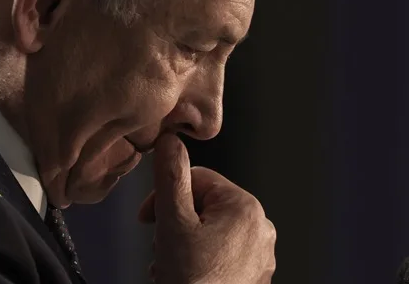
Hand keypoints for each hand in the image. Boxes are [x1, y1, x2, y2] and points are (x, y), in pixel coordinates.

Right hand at [138, 134, 275, 283]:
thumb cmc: (190, 282)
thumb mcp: (172, 222)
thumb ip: (170, 176)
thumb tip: (169, 139)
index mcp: (246, 207)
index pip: (197, 179)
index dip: (166, 195)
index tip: (147, 219)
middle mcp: (261, 228)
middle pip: (204, 205)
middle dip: (175, 223)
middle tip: (160, 247)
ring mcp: (261, 255)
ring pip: (211, 231)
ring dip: (184, 243)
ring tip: (171, 267)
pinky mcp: (255, 277)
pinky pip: (223, 254)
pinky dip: (201, 260)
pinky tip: (186, 276)